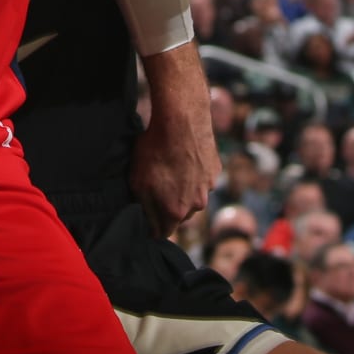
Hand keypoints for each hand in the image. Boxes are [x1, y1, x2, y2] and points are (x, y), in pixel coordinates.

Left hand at [130, 70, 221, 236]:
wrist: (181, 122)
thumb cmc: (155, 151)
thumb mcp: (138, 182)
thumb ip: (146, 209)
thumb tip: (151, 227)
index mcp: (176, 212)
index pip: (164, 232)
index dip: (153, 227)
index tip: (147, 217)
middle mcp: (197, 205)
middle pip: (180, 215)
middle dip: (169, 207)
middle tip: (157, 187)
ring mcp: (208, 188)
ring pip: (193, 197)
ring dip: (183, 190)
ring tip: (170, 170)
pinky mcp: (215, 171)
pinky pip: (202, 179)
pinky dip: (194, 174)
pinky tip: (182, 159)